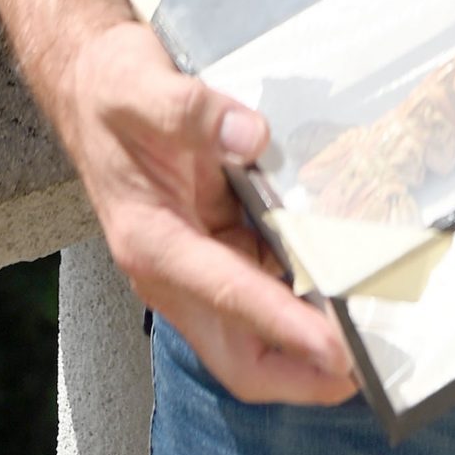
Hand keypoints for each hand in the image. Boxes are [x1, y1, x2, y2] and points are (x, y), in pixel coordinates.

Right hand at [0, 0, 357, 405]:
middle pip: (238, 351)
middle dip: (298, 373)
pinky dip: (297, 301)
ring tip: (367, 340)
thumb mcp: (142, 87)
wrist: (88, 80)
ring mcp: (192, 260)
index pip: (228, 297)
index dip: (285, 326)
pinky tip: (338, 288)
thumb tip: (251, 136)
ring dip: (303, 345)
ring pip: (251, 331)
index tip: (335, 347)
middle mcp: (172, 265)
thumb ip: (192, 112)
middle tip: (364, 369)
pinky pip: (258, 288)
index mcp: (152, 240)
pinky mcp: (210, 244)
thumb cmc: (110, 89)